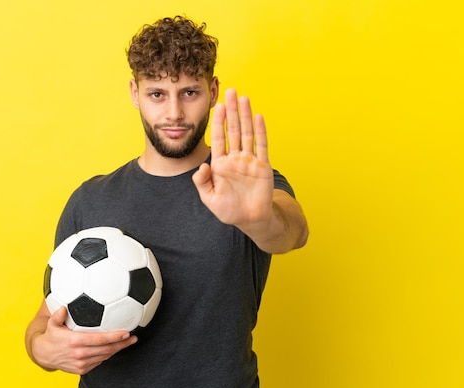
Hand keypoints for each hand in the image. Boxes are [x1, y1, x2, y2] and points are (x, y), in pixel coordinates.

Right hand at [30, 306, 136, 374]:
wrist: (43, 355)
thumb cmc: (51, 335)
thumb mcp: (52, 324)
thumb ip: (57, 316)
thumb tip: (62, 308)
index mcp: (75, 341)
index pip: (100, 340)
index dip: (115, 337)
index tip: (126, 333)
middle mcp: (80, 354)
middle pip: (107, 350)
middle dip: (122, 344)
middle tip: (134, 338)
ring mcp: (81, 364)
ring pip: (104, 356)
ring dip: (117, 350)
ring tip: (128, 342)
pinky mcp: (82, 370)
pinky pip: (99, 362)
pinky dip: (107, 355)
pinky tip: (114, 348)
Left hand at [192, 88, 273, 228]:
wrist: (250, 220)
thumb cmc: (229, 210)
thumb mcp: (209, 199)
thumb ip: (202, 183)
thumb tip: (200, 167)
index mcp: (220, 164)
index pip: (218, 138)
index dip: (218, 122)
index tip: (218, 106)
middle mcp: (235, 158)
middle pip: (233, 130)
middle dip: (232, 111)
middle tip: (231, 91)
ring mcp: (249, 161)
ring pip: (247, 134)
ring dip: (246, 116)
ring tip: (244, 98)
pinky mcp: (262, 166)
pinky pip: (261, 146)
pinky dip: (260, 131)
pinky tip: (258, 117)